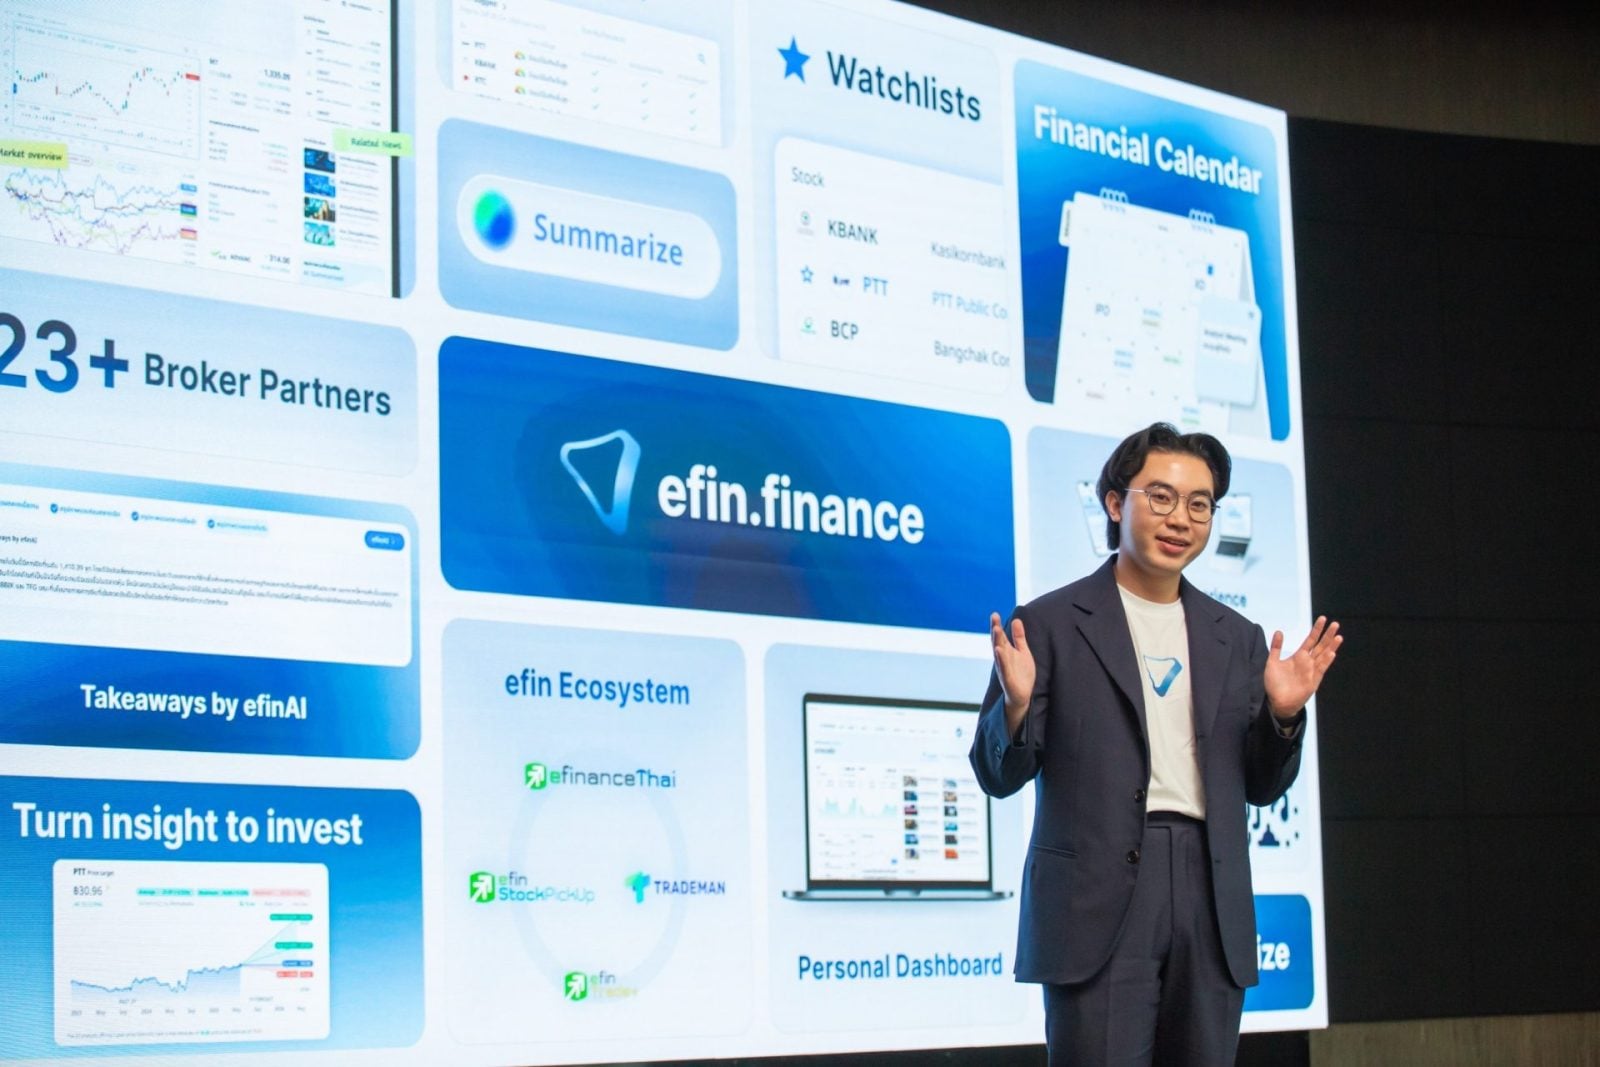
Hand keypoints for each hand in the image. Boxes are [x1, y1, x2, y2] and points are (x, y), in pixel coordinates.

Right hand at [991, 612, 1034, 732]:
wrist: (1022, 695)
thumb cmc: (1021, 673)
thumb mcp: (1022, 652)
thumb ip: (1019, 637)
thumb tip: (1016, 619)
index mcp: (1005, 652)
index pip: (1000, 637)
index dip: (996, 625)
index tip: (994, 614)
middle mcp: (1002, 659)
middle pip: (998, 642)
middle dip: (995, 631)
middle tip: (994, 618)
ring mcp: (1004, 669)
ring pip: (999, 653)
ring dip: (997, 641)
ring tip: (996, 629)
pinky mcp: (1008, 679)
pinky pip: (1004, 668)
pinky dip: (1001, 659)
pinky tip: (999, 650)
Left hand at [1263, 616, 1342, 718]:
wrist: (1277, 701)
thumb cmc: (1275, 683)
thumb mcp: (1272, 662)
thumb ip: (1276, 647)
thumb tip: (1279, 631)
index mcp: (1299, 657)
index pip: (1310, 640)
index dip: (1316, 630)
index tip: (1323, 619)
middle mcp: (1308, 662)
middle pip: (1320, 646)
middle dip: (1328, 635)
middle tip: (1335, 624)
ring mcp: (1312, 671)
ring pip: (1323, 656)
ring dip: (1331, 647)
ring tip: (1338, 637)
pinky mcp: (1313, 681)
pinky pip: (1320, 670)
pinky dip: (1325, 662)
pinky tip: (1331, 654)